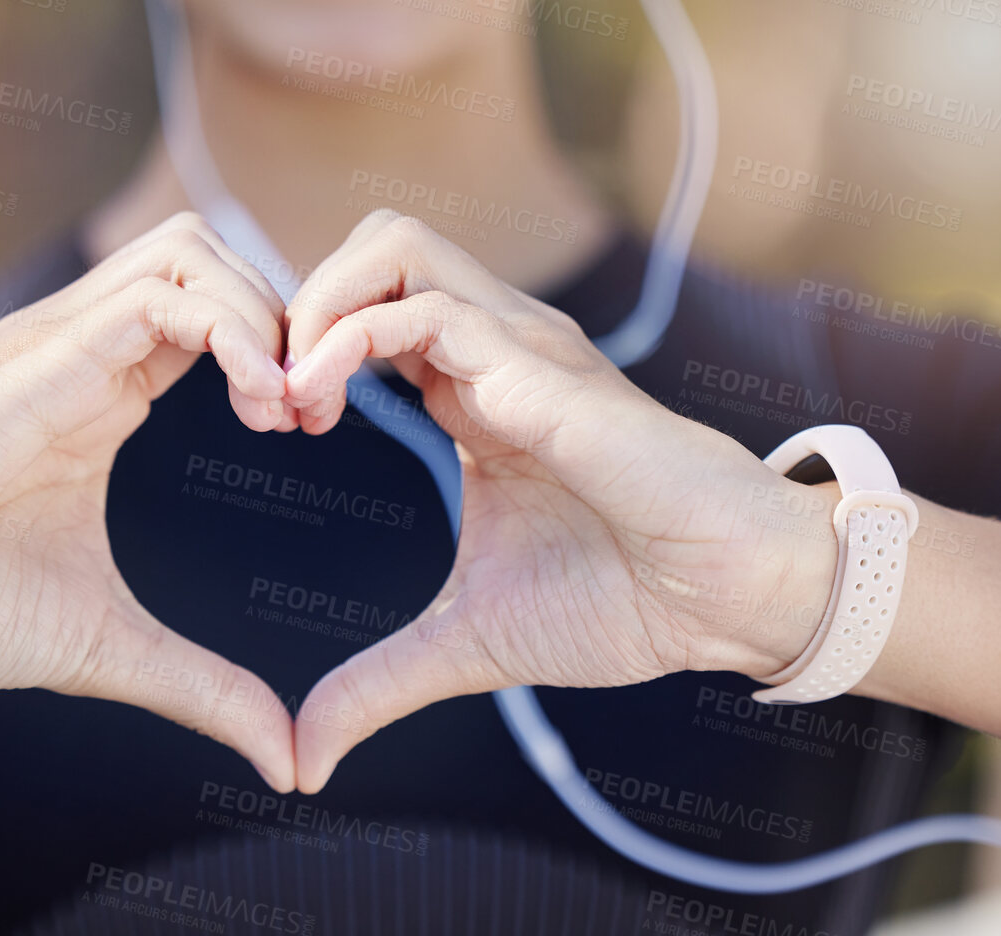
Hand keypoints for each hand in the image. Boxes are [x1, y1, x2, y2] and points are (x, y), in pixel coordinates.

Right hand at [0, 213, 297, 789]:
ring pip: (190, 250)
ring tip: (282, 405)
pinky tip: (256, 402)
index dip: (278, 351)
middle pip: (210, 253)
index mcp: (104, 389)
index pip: (214, 311)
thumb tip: (287, 762)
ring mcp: (60, 341)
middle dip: (284, 313)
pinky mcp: (40, 356)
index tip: (308, 430)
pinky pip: (158, 297)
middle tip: (309, 410)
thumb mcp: (112, 645)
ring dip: (262, 312)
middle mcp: (85, 347)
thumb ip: (205, 688)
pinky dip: (231, 330)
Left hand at [281, 211, 836, 791]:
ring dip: (318, 307)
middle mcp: (491, 348)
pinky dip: (349, 338)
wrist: (727, 601)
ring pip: (391, 244)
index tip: (272, 427)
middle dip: (299, 305)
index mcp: (472, 390)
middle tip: (273, 402)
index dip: (303, 352)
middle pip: (371, 246)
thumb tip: (304, 756)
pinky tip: (322, 406)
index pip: (366, 311)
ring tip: (294, 398)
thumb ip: (379, 681)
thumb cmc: (622, 601)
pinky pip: (424, 308)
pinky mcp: (539, 367)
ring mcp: (517, 345)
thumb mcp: (467, 642)